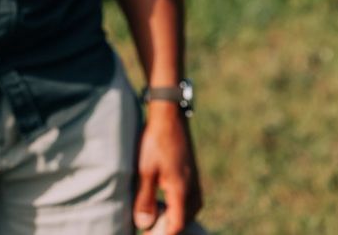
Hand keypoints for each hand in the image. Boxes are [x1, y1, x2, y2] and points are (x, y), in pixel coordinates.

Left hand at [133, 105, 202, 233]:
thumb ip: (145, 199)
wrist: (169, 114)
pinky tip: (165, 201)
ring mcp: (194, 180)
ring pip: (189, 210)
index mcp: (182, 190)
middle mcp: (192, 188)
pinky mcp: (192, 173)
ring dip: (174, 216)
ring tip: (156, 216)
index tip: (147, 234)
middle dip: (168, 227)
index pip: (177, 225)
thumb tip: (143, 225)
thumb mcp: (145, 170)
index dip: (162, 234)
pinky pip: (190, 199)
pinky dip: (179, 206)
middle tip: (149, 227)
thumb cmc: (155, 140)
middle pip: (185, 220)